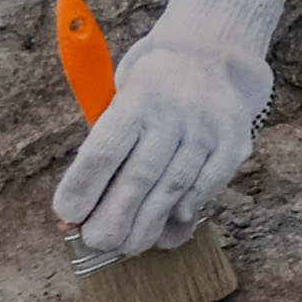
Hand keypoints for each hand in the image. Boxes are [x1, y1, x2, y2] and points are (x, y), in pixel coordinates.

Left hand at [54, 0, 283, 257]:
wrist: (213, 54)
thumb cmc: (151, 85)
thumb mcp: (120, 95)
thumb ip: (104, 144)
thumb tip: (78, 209)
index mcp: (137, 98)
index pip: (103, 151)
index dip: (83, 189)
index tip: (67, 215)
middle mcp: (174, 112)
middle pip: (139, 178)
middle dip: (114, 219)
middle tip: (98, 242)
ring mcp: (208, 129)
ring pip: (173, 189)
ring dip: (147, 225)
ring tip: (126, 246)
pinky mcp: (233, 144)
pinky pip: (206, 189)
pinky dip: (183, 215)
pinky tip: (166, 233)